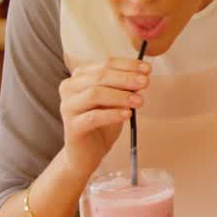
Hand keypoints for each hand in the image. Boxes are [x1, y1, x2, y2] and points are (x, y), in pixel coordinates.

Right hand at [57, 57, 150, 178]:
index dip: (128, 65)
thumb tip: (143, 78)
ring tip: (139, 101)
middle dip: (126, 78)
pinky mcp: (72, 126)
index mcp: (80, 76)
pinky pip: (93, 117)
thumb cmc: (102, 122)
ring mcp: (68, 107)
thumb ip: (126, 88)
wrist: (87, 152)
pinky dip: (112, 114)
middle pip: (100, 77)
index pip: (106, 64)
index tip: (147, 69)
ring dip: (120, 96)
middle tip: (144, 83)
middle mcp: (70, 88)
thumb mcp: (116, 100)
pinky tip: (127, 114)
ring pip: (95, 94)